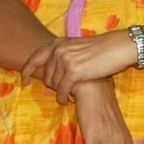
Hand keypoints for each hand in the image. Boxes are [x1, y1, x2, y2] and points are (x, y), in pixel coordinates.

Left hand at [20, 32, 135, 103]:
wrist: (118, 47)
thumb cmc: (102, 49)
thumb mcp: (78, 47)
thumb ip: (64, 54)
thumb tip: (54, 68)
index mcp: (58, 43)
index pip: (35, 57)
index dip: (27, 70)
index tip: (25, 81)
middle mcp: (58, 51)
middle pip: (46, 75)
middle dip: (52, 86)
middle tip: (61, 91)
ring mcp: (65, 61)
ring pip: (53, 84)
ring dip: (59, 92)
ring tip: (66, 96)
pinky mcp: (73, 73)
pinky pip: (61, 90)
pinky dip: (63, 98)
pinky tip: (68, 101)